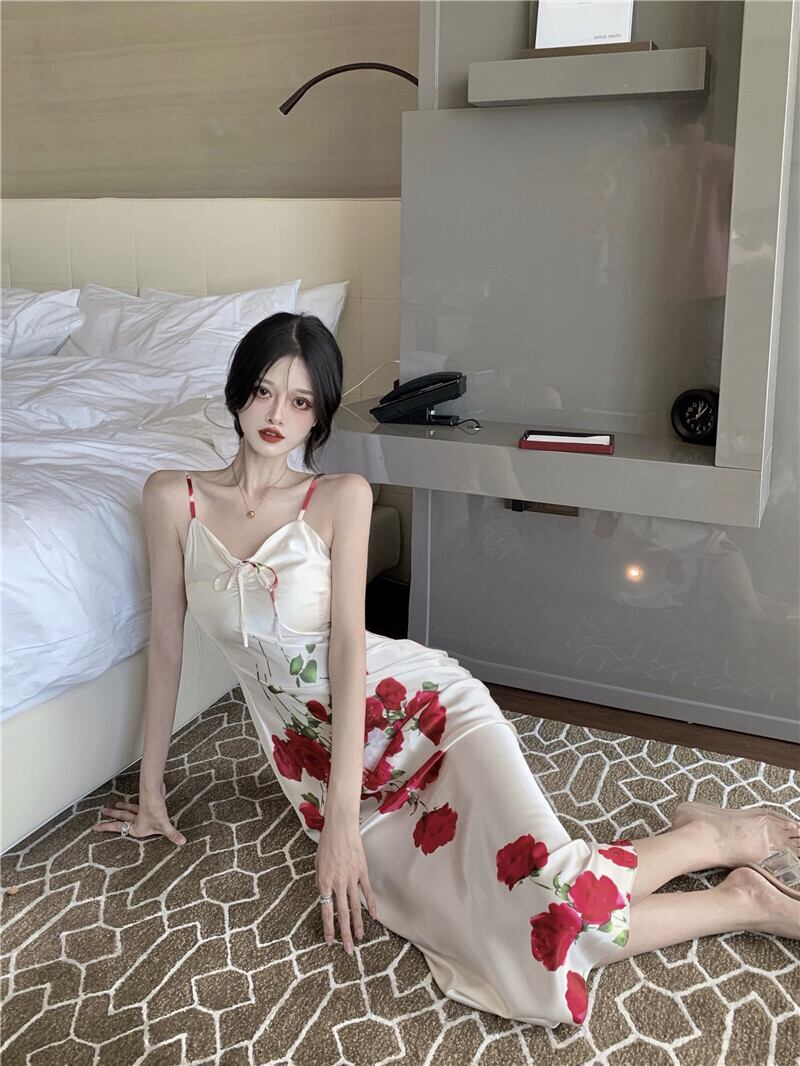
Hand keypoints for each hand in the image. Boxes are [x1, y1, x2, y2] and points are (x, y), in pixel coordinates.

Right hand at [91, 780, 185, 845]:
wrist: (155, 793)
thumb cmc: (156, 810)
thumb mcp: (164, 826)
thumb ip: (172, 834)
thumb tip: (182, 842)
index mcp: (136, 827)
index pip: (118, 828)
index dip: (106, 828)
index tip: (95, 827)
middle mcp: (136, 819)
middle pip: (120, 818)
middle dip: (110, 818)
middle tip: (100, 816)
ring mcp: (140, 811)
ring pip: (127, 810)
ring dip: (121, 809)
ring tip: (114, 806)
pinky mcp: (146, 804)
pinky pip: (136, 805)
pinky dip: (132, 804)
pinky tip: (130, 802)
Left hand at [315, 820, 377, 953]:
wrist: (340, 828)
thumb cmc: (326, 844)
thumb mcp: (317, 865)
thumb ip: (320, 882)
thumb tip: (324, 895)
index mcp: (324, 882)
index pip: (326, 911)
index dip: (328, 928)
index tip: (330, 941)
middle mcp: (338, 883)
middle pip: (341, 914)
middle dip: (344, 933)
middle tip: (348, 949)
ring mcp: (351, 878)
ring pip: (355, 906)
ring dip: (357, 924)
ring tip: (360, 938)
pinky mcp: (362, 871)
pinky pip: (367, 891)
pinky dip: (370, 904)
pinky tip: (373, 916)